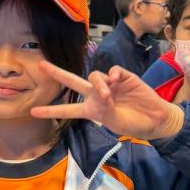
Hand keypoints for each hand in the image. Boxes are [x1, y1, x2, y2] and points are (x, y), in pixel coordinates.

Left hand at [31, 61, 184, 140]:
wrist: (156, 119)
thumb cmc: (135, 124)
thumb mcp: (117, 123)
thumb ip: (106, 109)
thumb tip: (103, 93)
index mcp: (92, 111)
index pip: (68, 111)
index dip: (51, 111)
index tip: (33, 112)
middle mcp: (96, 95)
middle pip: (73, 82)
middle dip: (57, 73)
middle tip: (41, 66)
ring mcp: (109, 85)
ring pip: (94, 76)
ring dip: (98, 84)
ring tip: (108, 94)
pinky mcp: (123, 77)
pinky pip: (112, 71)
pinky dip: (112, 74)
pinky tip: (116, 80)